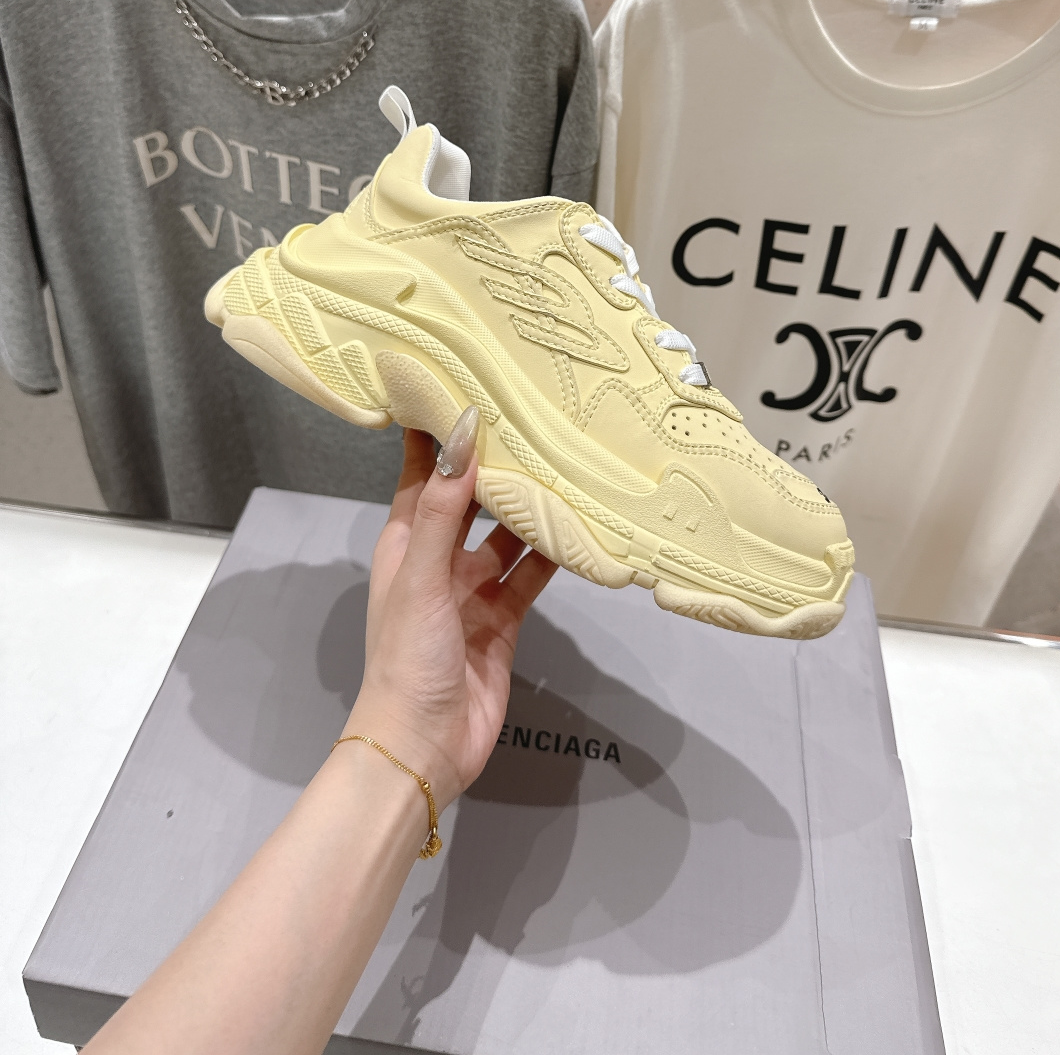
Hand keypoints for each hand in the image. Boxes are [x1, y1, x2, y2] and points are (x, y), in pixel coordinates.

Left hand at [342, 410, 556, 809]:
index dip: (436, 436)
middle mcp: (439, 560)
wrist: (424, 747)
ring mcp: (473, 590)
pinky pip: (533, 575)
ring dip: (532, 508)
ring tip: (568, 464)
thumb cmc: (406, 657)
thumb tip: (461, 434)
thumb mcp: (420, 575)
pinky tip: (583, 527)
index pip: (419, 474)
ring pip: (508, 536)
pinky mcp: (505, 619)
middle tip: (535, 418)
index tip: (460, 385)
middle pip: (471, 500)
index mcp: (404, 544)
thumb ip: (442, 507)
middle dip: (496, 466)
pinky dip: (555, 555)